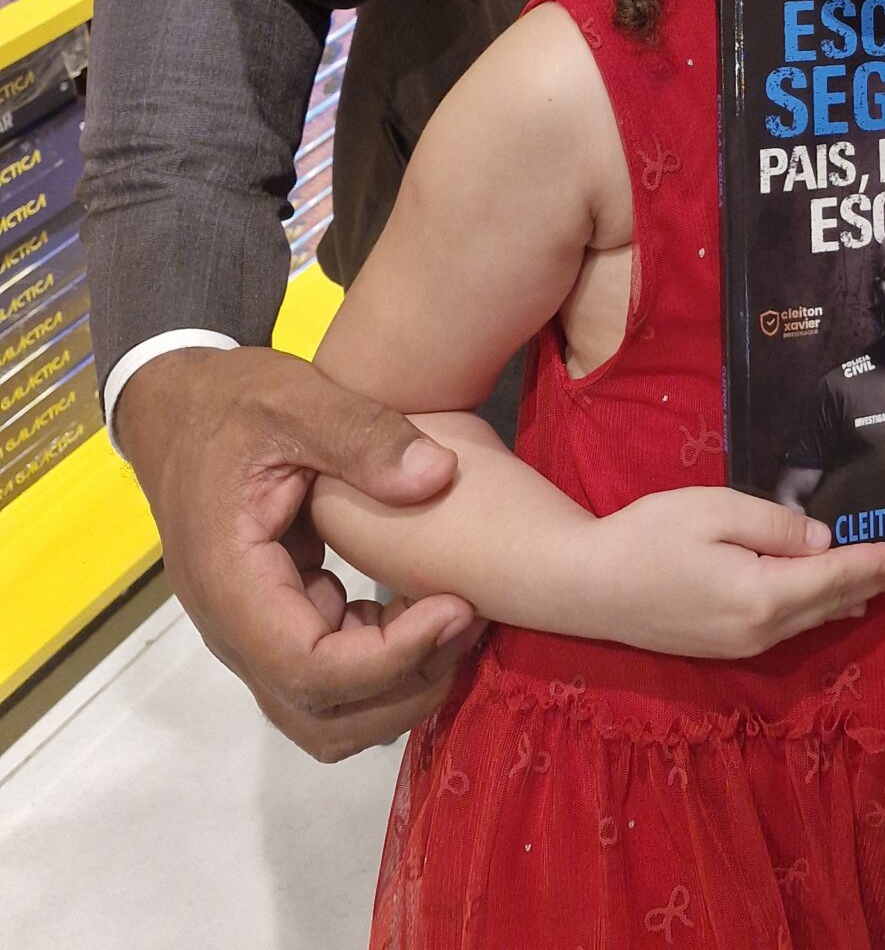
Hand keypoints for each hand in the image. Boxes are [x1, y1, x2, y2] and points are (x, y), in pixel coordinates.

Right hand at [118, 347, 483, 762]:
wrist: (181, 410)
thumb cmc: (233, 403)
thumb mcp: (297, 399)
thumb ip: (363, 435)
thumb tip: (439, 476)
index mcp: (233, 583)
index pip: (309, 670)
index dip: (391, 659)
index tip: (458, 608)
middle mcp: (237, 628)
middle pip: (321, 717)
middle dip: (405, 688)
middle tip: (470, 621)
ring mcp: (256, 631)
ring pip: (328, 711)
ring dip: (398, 685)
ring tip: (458, 617)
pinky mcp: (280, 619)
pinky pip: (332, 674)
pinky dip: (385, 659)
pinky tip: (428, 603)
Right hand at [588, 488, 884, 656]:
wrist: (589, 586)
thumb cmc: (649, 536)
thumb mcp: (714, 510)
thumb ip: (774, 525)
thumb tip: (823, 540)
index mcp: (762, 595)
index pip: (834, 577)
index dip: (875, 564)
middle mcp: (760, 631)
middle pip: (830, 604)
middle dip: (873, 584)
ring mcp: (742, 645)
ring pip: (812, 621)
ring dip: (851, 600)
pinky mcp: (726, 647)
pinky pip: (789, 629)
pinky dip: (820, 612)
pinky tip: (836, 604)